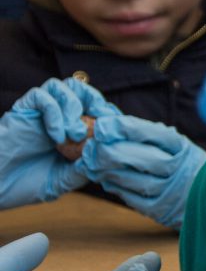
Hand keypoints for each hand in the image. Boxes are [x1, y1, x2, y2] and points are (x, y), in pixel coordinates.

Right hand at [0, 78, 120, 208]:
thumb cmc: (24, 185)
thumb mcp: (62, 180)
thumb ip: (83, 169)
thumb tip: (106, 156)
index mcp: (69, 130)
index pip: (95, 108)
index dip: (109, 113)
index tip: (118, 128)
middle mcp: (55, 117)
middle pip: (81, 89)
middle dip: (96, 101)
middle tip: (102, 121)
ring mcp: (38, 113)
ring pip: (62, 86)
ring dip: (74, 106)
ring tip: (75, 133)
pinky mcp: (21, 111)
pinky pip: (40, 96)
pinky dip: (54, 113)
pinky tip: (56, 136)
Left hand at [76, 115, 205, 228]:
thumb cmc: (186, 165)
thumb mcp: (178, 146)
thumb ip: (150, 136)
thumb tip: (111, 125)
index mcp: (181, 146)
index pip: (149, 133)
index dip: (122, 128)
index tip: (101, 125)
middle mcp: (176, 168)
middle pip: (134, 157)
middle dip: (106, 151)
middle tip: (89, 147)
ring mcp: (168, 190)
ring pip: (128, 178)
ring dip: (104, 170)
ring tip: (90, 163)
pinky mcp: (160, 209)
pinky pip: (129, 197)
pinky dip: (114, 187)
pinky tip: (105, 179)